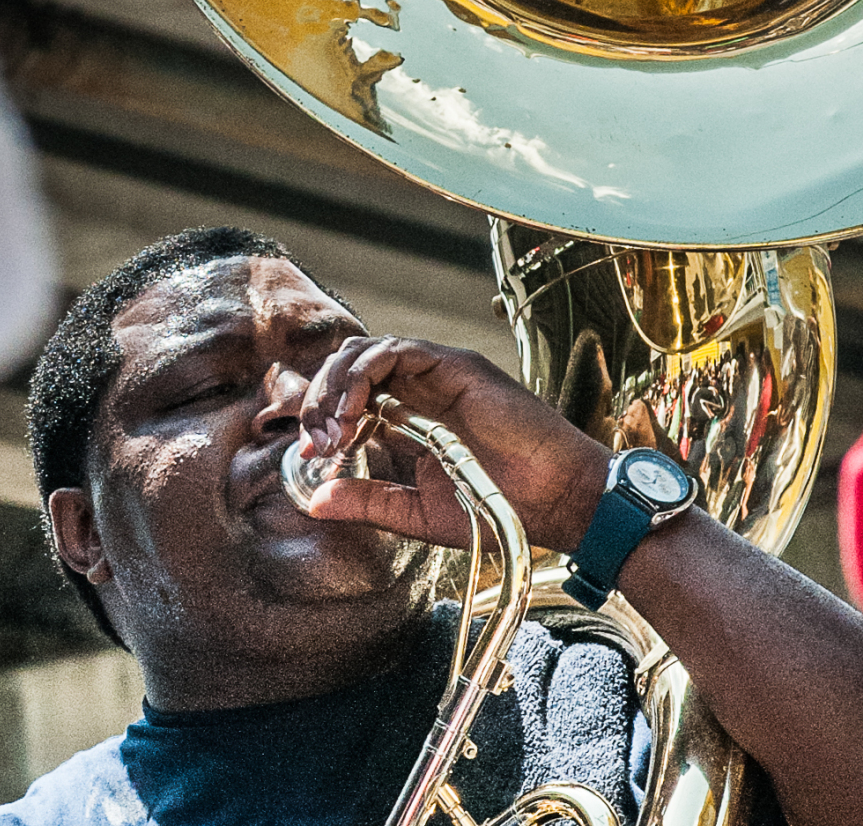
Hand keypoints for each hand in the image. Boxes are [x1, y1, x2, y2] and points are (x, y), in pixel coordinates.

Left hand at [298, 336, 609, 552]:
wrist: (552, 500)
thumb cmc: (498, 506)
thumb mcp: (418, 513)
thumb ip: (369, 501)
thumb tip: (314, 500)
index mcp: (410, 419)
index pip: (349, 396)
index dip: (320, 415)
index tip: (309, 451)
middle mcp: (419, 390)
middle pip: (349, 367)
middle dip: (320, 396)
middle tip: (316, 437)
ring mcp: (437, 374)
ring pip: (366, 351)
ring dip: (338, 383)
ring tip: (334, 424)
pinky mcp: (455, 366)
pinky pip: (397, 349)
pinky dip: (366, 372)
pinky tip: (357, 409)